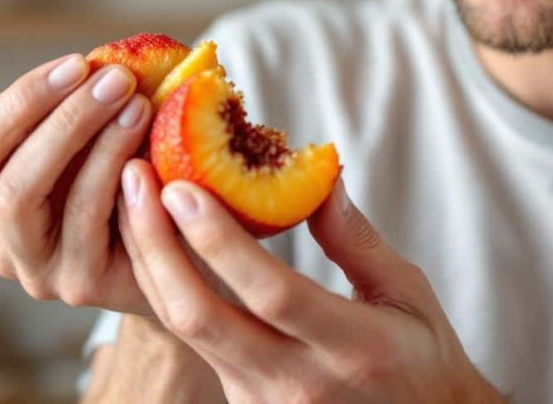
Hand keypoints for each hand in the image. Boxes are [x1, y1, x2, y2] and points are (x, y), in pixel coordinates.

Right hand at [0, 53, 160, 313]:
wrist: (187, 256)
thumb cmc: (136, 183)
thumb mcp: (100, 143)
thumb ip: (87, 108)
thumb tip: (111, 57)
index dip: (16, 108)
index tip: (76, 64)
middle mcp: (7, 248)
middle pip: (4, 186)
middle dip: (58, 121)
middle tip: (114, 79)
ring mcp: (43, 274)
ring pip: (45, 207)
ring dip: (94, 144)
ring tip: (139, 103)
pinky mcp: (86, 286)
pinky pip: (94, 224)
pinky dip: (118, 177)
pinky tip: (152, 150)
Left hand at [116, 160, 504, 403]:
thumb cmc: (420, 358)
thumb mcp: (407, 293)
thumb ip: (356, 238)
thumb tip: (319, 172)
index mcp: (354, 349)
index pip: (273, 294)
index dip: (221, 243)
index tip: (183, 188)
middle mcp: (299, 383)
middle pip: (204, 317)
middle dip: (158, 244)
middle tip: (134, 178)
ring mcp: (263, 402)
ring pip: (186, 330)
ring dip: (151, 261)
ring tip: (132, 198)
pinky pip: (193, 341)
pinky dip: (167, 287)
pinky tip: (155, 242)